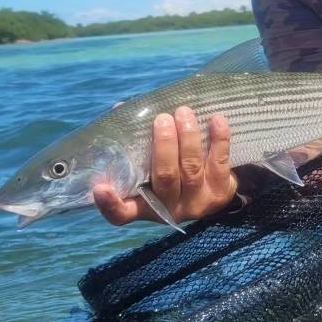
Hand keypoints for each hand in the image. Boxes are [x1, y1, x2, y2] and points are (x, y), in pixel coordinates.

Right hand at [93, 107, 237, 225]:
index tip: (100, 187)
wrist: (212, 190)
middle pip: (165, 178)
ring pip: (191, 168)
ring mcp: (197, 203)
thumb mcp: (150, 164)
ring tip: (183, 113)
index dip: (110, 204)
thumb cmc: (172, 170)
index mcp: (144, 205)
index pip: (122, 213)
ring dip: (188, 137)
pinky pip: (220, 163)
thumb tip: (122, 108)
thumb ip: (135, 141)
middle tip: (162, 119)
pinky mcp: (221, 193)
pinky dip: (219, 140)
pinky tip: (216, 120)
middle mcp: (169, 208)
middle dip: (164, 146)